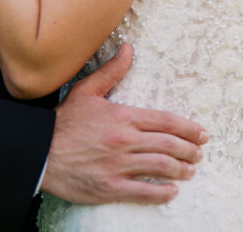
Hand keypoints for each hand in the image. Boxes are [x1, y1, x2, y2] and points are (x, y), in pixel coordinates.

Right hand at [42, 44, 207, 205]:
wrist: (41, 151)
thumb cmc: (64, 120)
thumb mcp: (87, 90)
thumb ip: (112, 71)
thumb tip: (129, 48)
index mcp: (123, 116)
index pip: (165, 121)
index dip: (187, 128)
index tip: (202, 133)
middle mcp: (125, 140)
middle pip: (168, 145)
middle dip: (189, 150)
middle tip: (199, 154)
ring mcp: (119, 165)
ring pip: (160, 168)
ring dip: (180, 170)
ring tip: (190, 171)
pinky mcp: (110, 187)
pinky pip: (143, 192)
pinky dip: (161, 193)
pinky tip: (171, 192)